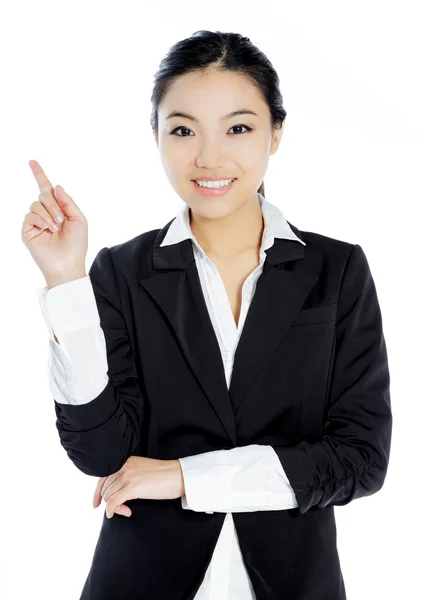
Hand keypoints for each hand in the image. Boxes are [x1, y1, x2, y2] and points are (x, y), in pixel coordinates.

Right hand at [21, 160, 87, 283]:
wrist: (67, 263)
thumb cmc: (76, 244)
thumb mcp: (79, 219)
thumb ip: (68, 201)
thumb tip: (55, 186)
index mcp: (59, 209)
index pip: (47, 189)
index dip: (40, 175)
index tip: (32, 162)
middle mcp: (46, 213)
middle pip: (44, 194)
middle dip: (54, 204)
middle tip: (61, 220)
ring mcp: (36, 221)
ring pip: (37, 203)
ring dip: (49, 214)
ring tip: (55, 228)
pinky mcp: (28, 229)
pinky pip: (30, 214)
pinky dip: (41, 220)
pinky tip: (47, 229)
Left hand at [92, 456, 184, 518]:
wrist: (178, 476)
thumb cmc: (164, 476)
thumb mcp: (142, 471)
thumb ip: (128, 476)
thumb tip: (117, 492)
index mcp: (126, 461)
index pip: (103, 477)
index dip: (97, 492)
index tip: (96, 503)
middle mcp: (124, 467)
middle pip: (105, 488)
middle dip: (109, 501)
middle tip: (120, 509)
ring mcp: (127, 476)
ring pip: (108, 496)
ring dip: (113, 507)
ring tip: (125, 510)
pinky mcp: (131, 487)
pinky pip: (113, 502)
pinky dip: (112, 510)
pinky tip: (118, 514)